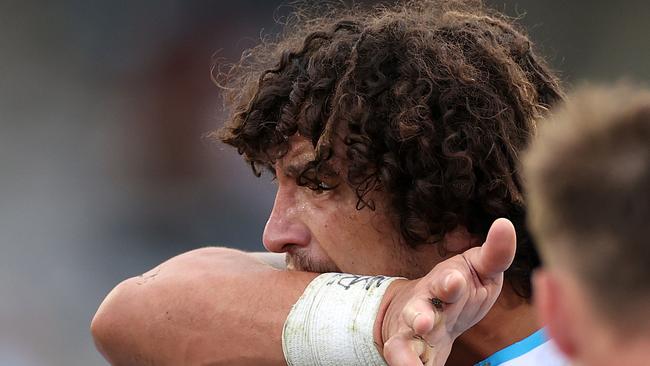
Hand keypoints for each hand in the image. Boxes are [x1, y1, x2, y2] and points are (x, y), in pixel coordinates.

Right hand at [380, 218, 516, 365]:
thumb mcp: (478, 269)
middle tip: (422, 321)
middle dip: (418, 315)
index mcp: (445, 286)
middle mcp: (423, 308)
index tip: (455, 281)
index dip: (450, 282)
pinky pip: (403, 363)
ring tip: (411, 363)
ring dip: (405, 353)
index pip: (446, 282)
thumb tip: (505, 223)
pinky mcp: (408, 354)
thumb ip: (494, 253)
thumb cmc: (457, 290)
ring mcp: (412, 334)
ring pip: (402, 342)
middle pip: (416, 311)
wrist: (420, 314)